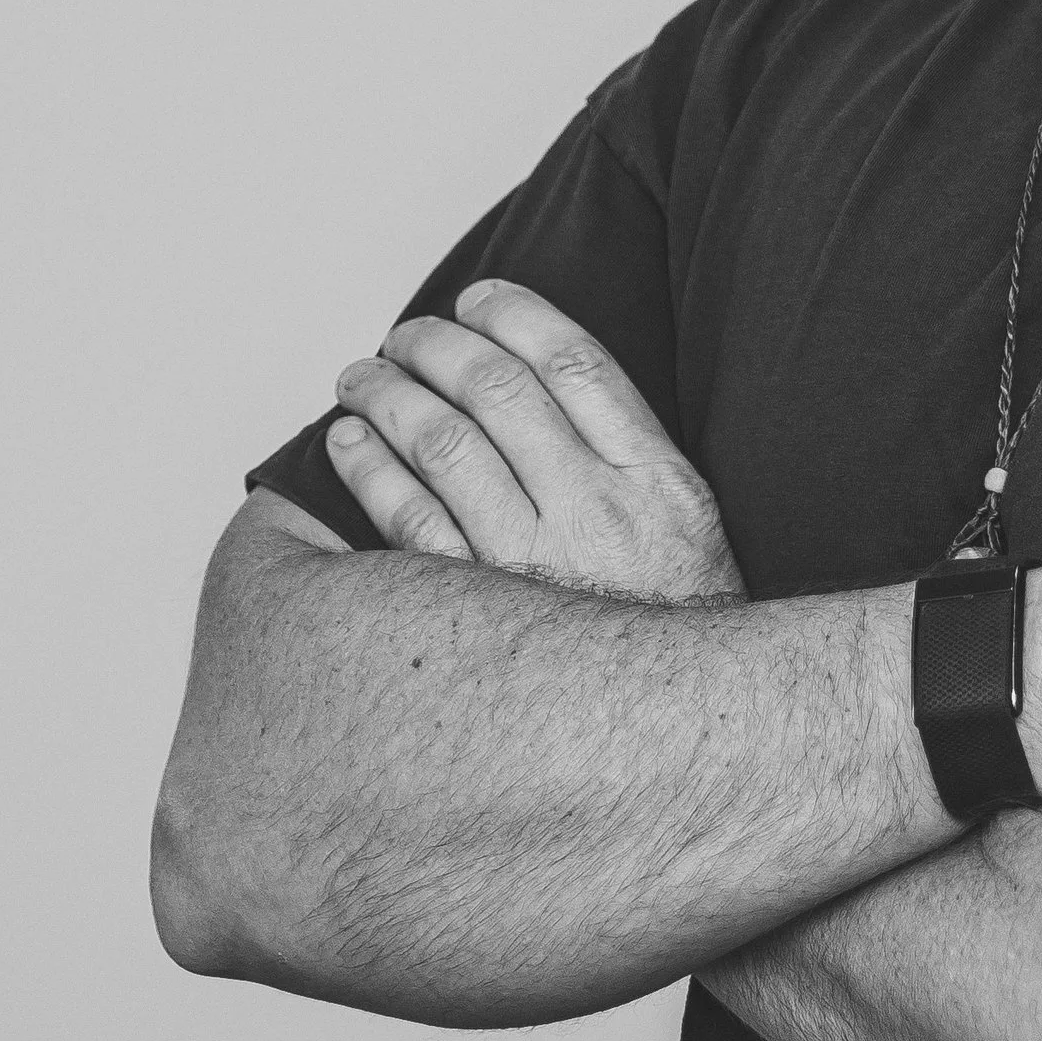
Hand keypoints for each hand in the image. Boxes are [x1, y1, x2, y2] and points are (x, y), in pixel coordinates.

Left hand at [325, 281, 744, 603]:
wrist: (692, 743)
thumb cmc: (678, 629)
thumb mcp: (693, 528)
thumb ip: (632, 459)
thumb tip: (549, 384)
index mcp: (658, 479)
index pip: (575, 361)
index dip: (516, 314)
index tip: (479, 297)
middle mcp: (596, 513)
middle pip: (497, 391)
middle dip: (437, 347)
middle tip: (406, 335)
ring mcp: (533, 566)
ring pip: (442, 446)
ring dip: (389, 396)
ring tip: (362, 378)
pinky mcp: (480, 620)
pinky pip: (407, 525)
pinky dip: (368, 471)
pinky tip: (348, 446)